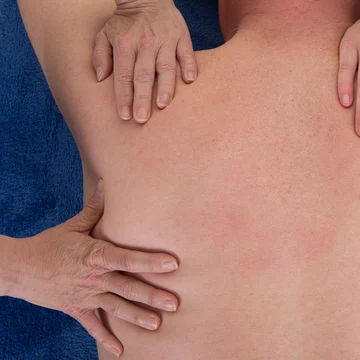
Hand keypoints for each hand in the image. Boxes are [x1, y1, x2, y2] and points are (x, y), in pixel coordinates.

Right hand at [16, 181, 178, 357]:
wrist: (19, 268)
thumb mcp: (74, 225)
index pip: (126, 258)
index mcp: (95, 255)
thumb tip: (108, 183)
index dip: (149, 261)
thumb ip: (95, 209)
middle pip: (127, 287)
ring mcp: (85, 295)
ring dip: (137, 317)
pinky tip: (121, 351)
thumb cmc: (50, 244)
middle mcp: (94, 277)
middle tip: (174, 303)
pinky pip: (92, 326)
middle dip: (151, 296)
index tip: (172, 264)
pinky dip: (105, 340)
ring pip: (116, 308)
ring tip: (158, 324)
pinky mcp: (76, 309)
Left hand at [93, 0, 196, 123]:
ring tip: (163, 105)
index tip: (124, 116)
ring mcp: (165, 40)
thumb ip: (99, 56)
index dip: (123, 97)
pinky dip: (189, 66)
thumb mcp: (104, 34)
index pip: (123, 76)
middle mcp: (145, 43)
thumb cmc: (124, 21)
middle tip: (141, 119)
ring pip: (166, 67)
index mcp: (125, 44)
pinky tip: (189, 81)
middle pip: (143, 76)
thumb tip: (101, 78)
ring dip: (165, 87)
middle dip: (142, 99)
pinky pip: (186, 53)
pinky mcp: (181, 36)